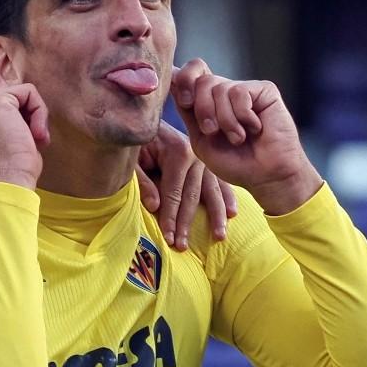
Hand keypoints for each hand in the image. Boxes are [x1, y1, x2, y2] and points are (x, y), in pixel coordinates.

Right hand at [0, 77, 49, 188]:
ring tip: (36, 139)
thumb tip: (23, 117)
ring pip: (16, 93)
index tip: (19, 143)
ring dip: (32, 114)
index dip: (12, 119)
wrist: (6, 182)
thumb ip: (0, 126)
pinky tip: (37, 134)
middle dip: (20, 112)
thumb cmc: (7, 175)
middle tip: (31, 138)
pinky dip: (39, 111)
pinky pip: (28, 92)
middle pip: (0, 93)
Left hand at [136, 121, 237, 250]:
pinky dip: (227, 198)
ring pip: (211, 192)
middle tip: (183, 247)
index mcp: (178, 150)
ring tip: (219, 236)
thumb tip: (155, 207)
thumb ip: (142, 181)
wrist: (147, 120)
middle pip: (192, 196)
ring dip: (215, 216)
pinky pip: (220, 183)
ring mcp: (205, 159)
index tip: (168, 239)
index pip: (174, 192)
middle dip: (186, 223)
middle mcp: (197, 155)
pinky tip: (234, 214)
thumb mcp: (133, 159)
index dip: (170, 217)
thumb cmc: (138, 142)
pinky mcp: (209, 162)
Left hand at [171, 59, 322, 214]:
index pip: (189, 74)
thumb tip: (173, 78)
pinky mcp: (264, 90)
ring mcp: (245, 90)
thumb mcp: (201, 140)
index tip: (185, 102)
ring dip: (224, 120)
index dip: (183, 80)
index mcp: (208, 102)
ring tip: (237, 138)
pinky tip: (255, 129)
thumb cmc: (235, 163)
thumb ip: (188, 111)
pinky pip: (239, 92)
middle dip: (202, 109)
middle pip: (202, 80)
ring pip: (219, 88)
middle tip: (212, 131)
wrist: (266, 177)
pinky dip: (242, 116)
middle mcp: (226, 92)